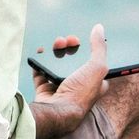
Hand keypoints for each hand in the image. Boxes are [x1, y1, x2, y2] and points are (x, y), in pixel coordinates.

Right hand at [29, 24, 108, 138]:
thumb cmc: (81, 93)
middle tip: (66, 40)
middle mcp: (77, 85)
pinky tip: (40, 52)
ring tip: (54, 44)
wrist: (57, 110)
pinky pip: (40, 70)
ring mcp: (60, 86)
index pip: (94, 62)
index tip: (83, 40)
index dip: (89, 50)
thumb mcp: (97, 67)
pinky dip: (39, 61)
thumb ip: (99, 47)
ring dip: (54, 52)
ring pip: (57, 64)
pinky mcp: (44, 87)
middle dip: (70, 48)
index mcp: (94, 82)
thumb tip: (99, 29)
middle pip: (74, 60)